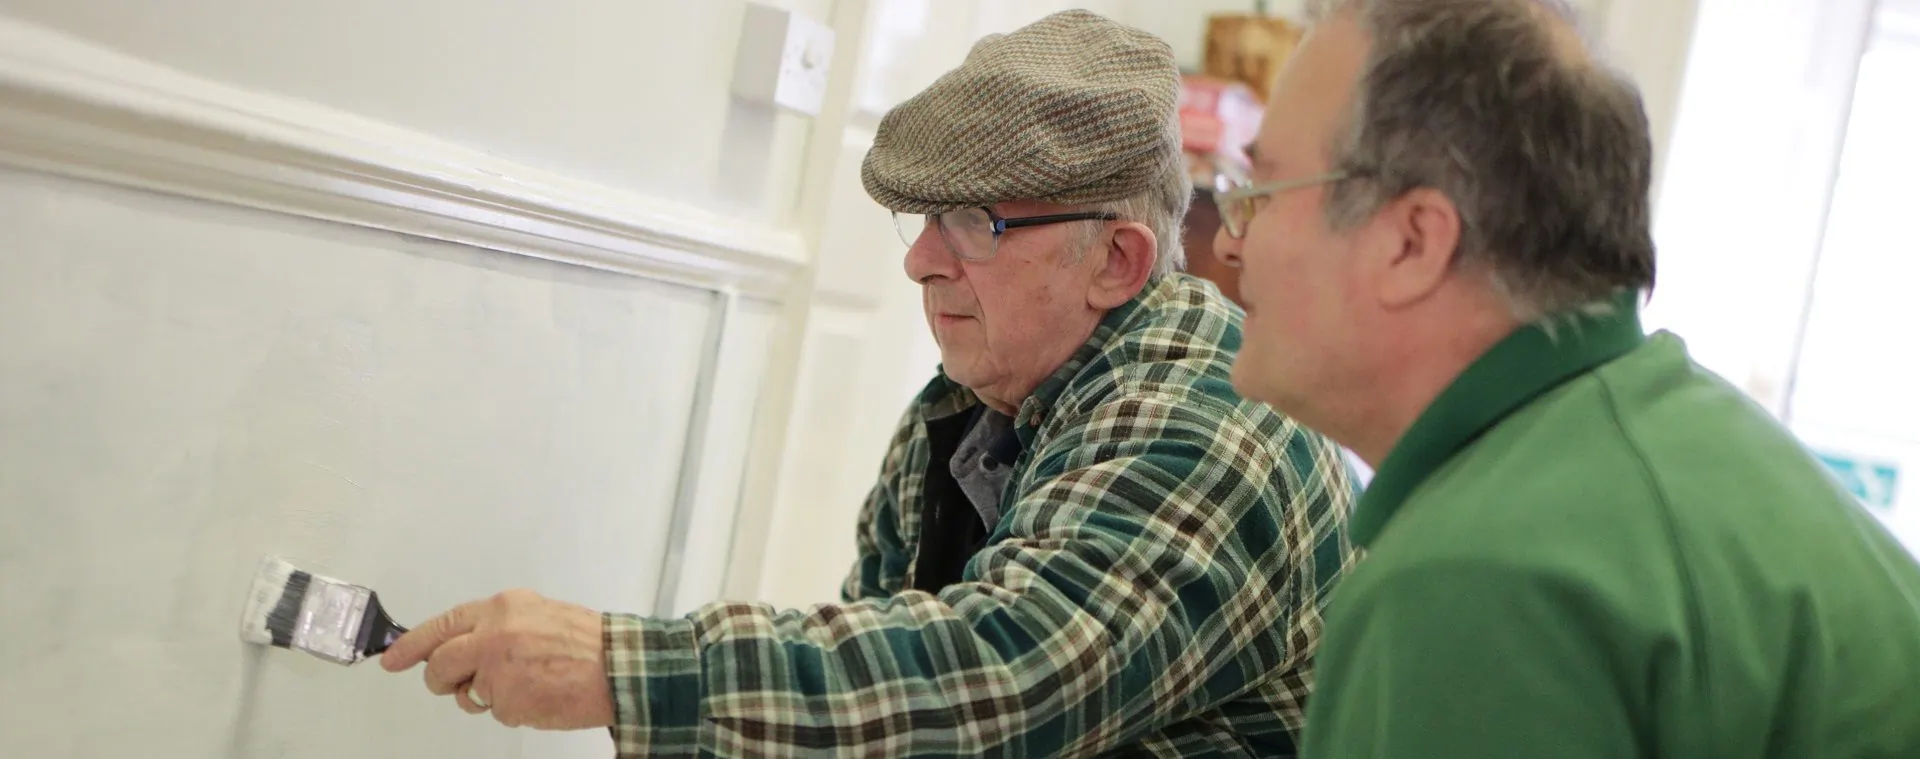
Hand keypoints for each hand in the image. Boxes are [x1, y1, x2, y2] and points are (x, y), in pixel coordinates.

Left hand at [380, 589, 614, 729]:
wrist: (618, 668)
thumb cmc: (586, 643)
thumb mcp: (538, 614)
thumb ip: (497, 625)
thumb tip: (462, 644)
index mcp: (501, 608)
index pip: (443, 625)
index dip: (412, 644)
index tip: (392, 658)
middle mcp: (493, 636)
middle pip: (440, 663)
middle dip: (441, 679)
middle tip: (449, 684)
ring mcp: (497, 671)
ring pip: (467, 692)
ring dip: (484, 696)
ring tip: (523, 685)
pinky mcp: (507, 701)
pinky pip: (494, 710)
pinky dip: (511, 708)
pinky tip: (537, 696)